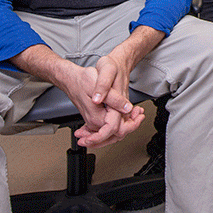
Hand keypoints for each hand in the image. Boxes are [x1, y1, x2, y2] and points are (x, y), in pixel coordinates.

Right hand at [9, 44, 146, 147]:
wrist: (71, 78)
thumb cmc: (83, 79)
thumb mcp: (101, 84)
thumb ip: (114, 98)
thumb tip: (127, 108)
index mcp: (97, 117)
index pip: (116, 130)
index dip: (131, 125)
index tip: (139, 117)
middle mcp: (95, 122)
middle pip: (116, 133)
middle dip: (131, 125)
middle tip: (140, 114)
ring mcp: (94, 120)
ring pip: (114, 130)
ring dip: (127, 123)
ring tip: (137, 112)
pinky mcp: (95, 117)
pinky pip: (109, 125)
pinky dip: (120, 121)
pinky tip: (128, 113)